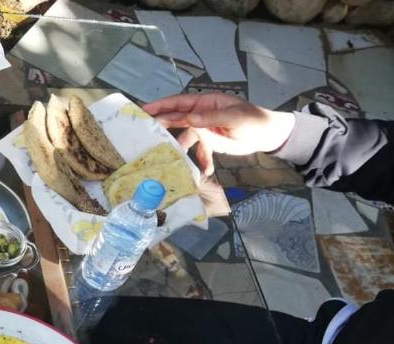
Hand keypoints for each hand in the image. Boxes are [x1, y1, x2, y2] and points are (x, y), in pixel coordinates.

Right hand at [144, 94, 295, 175]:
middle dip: (162, 126)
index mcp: (206, 103)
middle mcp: (201, 114)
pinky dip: (200, 161)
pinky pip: (199, 151)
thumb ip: (210, 118)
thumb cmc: (254, 120)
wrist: (269, 135)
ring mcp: (205, 129)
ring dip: (180, 148)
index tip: (144, 110)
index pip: (179, 102)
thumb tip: (188, 119)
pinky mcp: (210, 142)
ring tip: (171, 157)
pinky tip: (205, 170)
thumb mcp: (234, 117)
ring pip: (185, 137)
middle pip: (177, 118)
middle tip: (144, 133)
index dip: (161, 106)